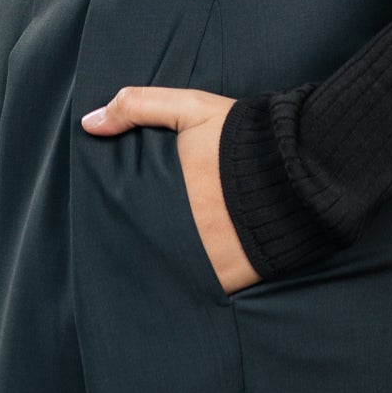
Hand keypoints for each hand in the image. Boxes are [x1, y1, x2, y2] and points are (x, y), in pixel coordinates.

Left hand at [81, 87, 263, 294]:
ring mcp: (203, 259)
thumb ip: (138, 106)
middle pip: (142, 244)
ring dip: (163, 262)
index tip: (113, 216)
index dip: (116, 216)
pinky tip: (189, 268)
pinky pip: (198, 286)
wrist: (302, 167)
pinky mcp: (228, 279)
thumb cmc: (242, 136)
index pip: (122, 214)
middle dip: (139, 240)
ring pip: (167, 268)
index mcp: (163, 192)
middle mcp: (179, 231)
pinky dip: (192, 279)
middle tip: (138, 236)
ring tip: (163, 252)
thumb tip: (89, 123)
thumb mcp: (191, 108)